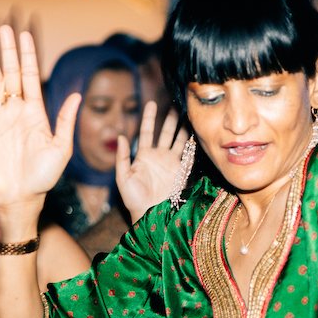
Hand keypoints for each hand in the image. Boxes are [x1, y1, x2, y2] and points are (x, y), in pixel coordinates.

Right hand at [0, 26, 79, 208]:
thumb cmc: (43, 177)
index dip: (28, 56)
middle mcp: (14, 111)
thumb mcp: (61, 148)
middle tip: (4, 29)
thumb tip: (78, 94)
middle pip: (10, 74)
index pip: (30, 77)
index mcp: (34, 112)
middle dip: (7, 51)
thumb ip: (65, 120)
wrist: (20, 199)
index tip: (25, 35)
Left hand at [116, 101, 189, 219]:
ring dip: (182, 128)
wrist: (149, 214)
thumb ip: (122, 157)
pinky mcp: (182, 171)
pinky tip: (195, 132)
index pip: (146, 132)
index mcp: (143, 156)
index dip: (149, 118)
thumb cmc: (133, 198)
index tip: (151, 103)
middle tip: (175, 104)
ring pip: (178, 140)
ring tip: (187, 113)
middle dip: (170, 119)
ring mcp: (171, 163)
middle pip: (165, 133)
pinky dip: (192, 143)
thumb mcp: (123, 177)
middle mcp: (159, 156)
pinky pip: (188, 154)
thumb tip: (122, 136)